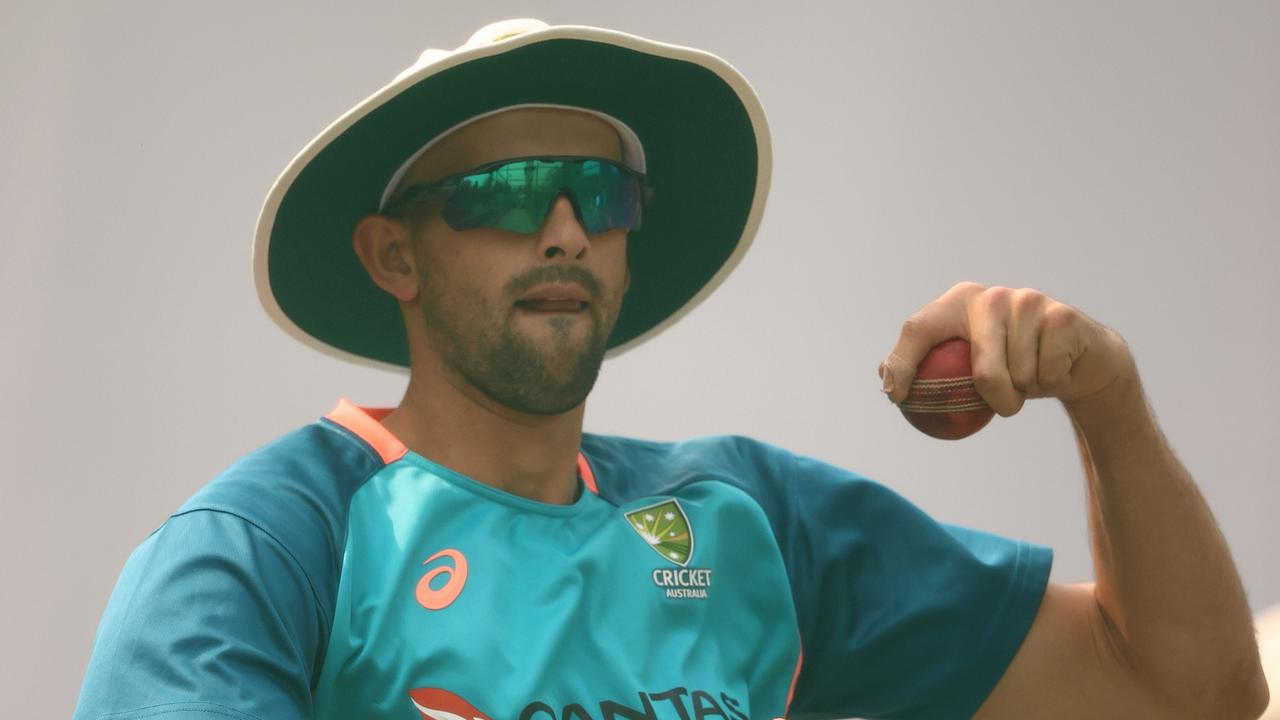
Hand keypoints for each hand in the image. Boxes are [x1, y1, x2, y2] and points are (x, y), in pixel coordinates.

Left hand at [879, 282, 1136, 416]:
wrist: (1077, 358)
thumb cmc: (1013, 365)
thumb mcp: (968, 365)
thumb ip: (929, 367)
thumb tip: (887, 382)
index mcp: (958, 302)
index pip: (918, 329)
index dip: (902, 362)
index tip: (895, 397)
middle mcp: (990, 296)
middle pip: (980, 370)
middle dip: (996, 399)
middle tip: (1004, 405)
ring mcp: (1028, 301)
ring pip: (1018, 377)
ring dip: (1027, 391)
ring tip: (1032, 375)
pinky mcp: (1062, 317)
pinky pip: (1049, 374)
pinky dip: (1053, 382)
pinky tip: (1057, 367)